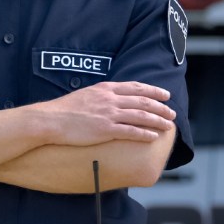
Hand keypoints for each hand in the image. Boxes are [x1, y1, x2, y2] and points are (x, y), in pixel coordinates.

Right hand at [36, 81, 175, 145]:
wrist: (51, 119)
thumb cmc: (64, 109)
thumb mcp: (86, 95)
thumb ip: (101, 96)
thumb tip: (111, 98)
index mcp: (105, 89)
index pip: (136, 87)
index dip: (153, 91)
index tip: (165, 95)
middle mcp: (110, 99)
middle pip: (143, 102)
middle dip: (161, 107)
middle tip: (172, 113)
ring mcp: (109, 114)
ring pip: (141, 116)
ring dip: (158, 121)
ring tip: (168, 126)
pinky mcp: (105, 130)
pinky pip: (130, 131)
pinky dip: (145, 133)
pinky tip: (153, 137)